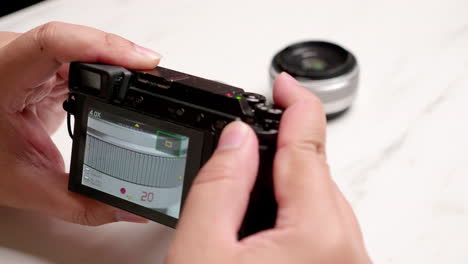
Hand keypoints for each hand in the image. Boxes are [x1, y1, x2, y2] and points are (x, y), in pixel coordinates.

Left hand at [0, 22, 160, 224]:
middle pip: (78, 41)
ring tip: (143, 79)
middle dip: (122, 56)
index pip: (52, 43)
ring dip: (117, 60)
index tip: (140, 62)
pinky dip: (107, 68)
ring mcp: (29, 59)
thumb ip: (81, 204)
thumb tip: (128, 209)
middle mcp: (13, 58)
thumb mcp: (29, 185)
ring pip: (83, 45)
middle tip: (153, 75)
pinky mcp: (43, 66)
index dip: (100, 45)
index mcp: (2, 79)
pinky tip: (122, 80)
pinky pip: (81, 55)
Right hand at [167, 73, 371, 262]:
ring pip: (320, 203)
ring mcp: (347, 263)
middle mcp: (346, 251)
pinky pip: (324, 228)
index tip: (284, 86)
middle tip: (248, 143)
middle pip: (316, 177)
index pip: (309, 149)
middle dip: (284, 152)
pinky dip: (298, 214)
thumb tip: (236, 139)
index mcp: (317, 237)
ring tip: (250, 191)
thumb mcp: (201, 250)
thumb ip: (219, 186)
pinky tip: (269, 222)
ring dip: (289, 187)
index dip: (297, 107)